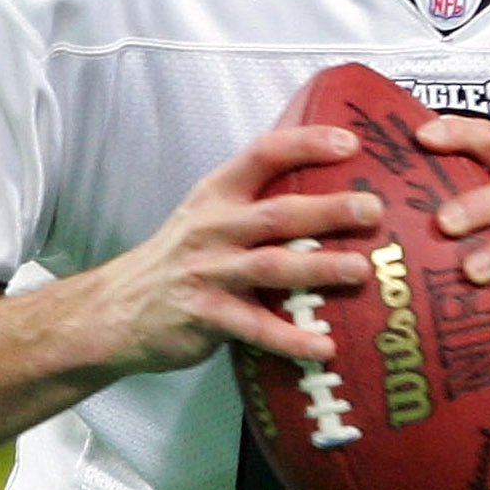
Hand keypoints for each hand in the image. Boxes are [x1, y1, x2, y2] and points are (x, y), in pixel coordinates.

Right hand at [96, 120, 383, 372]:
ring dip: (318, 269)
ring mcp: (209, 272)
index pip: (263, 154)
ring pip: (271, 267)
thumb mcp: (209, 216)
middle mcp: (214, 227)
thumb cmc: (182, 260)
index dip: (306, 143)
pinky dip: (291, 338)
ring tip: (360, 271)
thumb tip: (330, 194)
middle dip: (326, 210)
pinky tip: (325, 347)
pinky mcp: (206, 316)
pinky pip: (256, 328)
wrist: (117, 309)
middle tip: (372, 210)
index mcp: (218, 194)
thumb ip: (257, 202)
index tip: (350, 142)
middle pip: (277, 213)